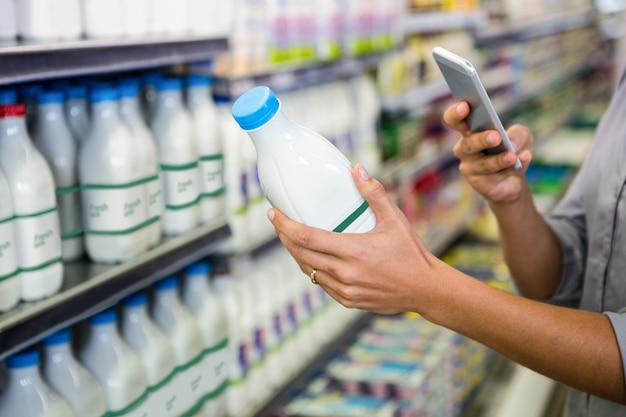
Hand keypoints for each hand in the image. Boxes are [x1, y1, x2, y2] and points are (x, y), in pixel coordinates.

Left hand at [267, 164, 452, 314]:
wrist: (425, 289)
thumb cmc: (410, 252)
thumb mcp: (394, 219)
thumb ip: (373, 193)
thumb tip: (357, 169)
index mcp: (353, 251)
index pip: (306, 238)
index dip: (284, 225)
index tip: (273, 213)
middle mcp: (345, 273)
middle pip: (299, 255)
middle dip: (284, 237)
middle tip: (278, 222)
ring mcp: (345, 289)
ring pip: (308, 271)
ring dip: (296, 254)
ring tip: (292, 238)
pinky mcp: (348, 301)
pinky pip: (321, 284)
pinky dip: (312, 270)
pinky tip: (313, 258)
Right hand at [443, 101, 533, 204]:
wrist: (514, 180)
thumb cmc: (512, 150)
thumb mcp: (522, 136)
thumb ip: (518, 134)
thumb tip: (511, 144)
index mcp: (469, 130)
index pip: (454, 119)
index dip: (456, 113)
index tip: (465, 106)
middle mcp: (465, 148)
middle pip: (467, 143)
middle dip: (481, 139)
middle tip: (496, 136)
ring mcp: (469, 166)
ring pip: (482, 162)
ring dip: (498, 159)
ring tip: (512, 156)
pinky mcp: (477, 182)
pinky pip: (493, 175)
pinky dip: (509, 167)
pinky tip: (521, 160)